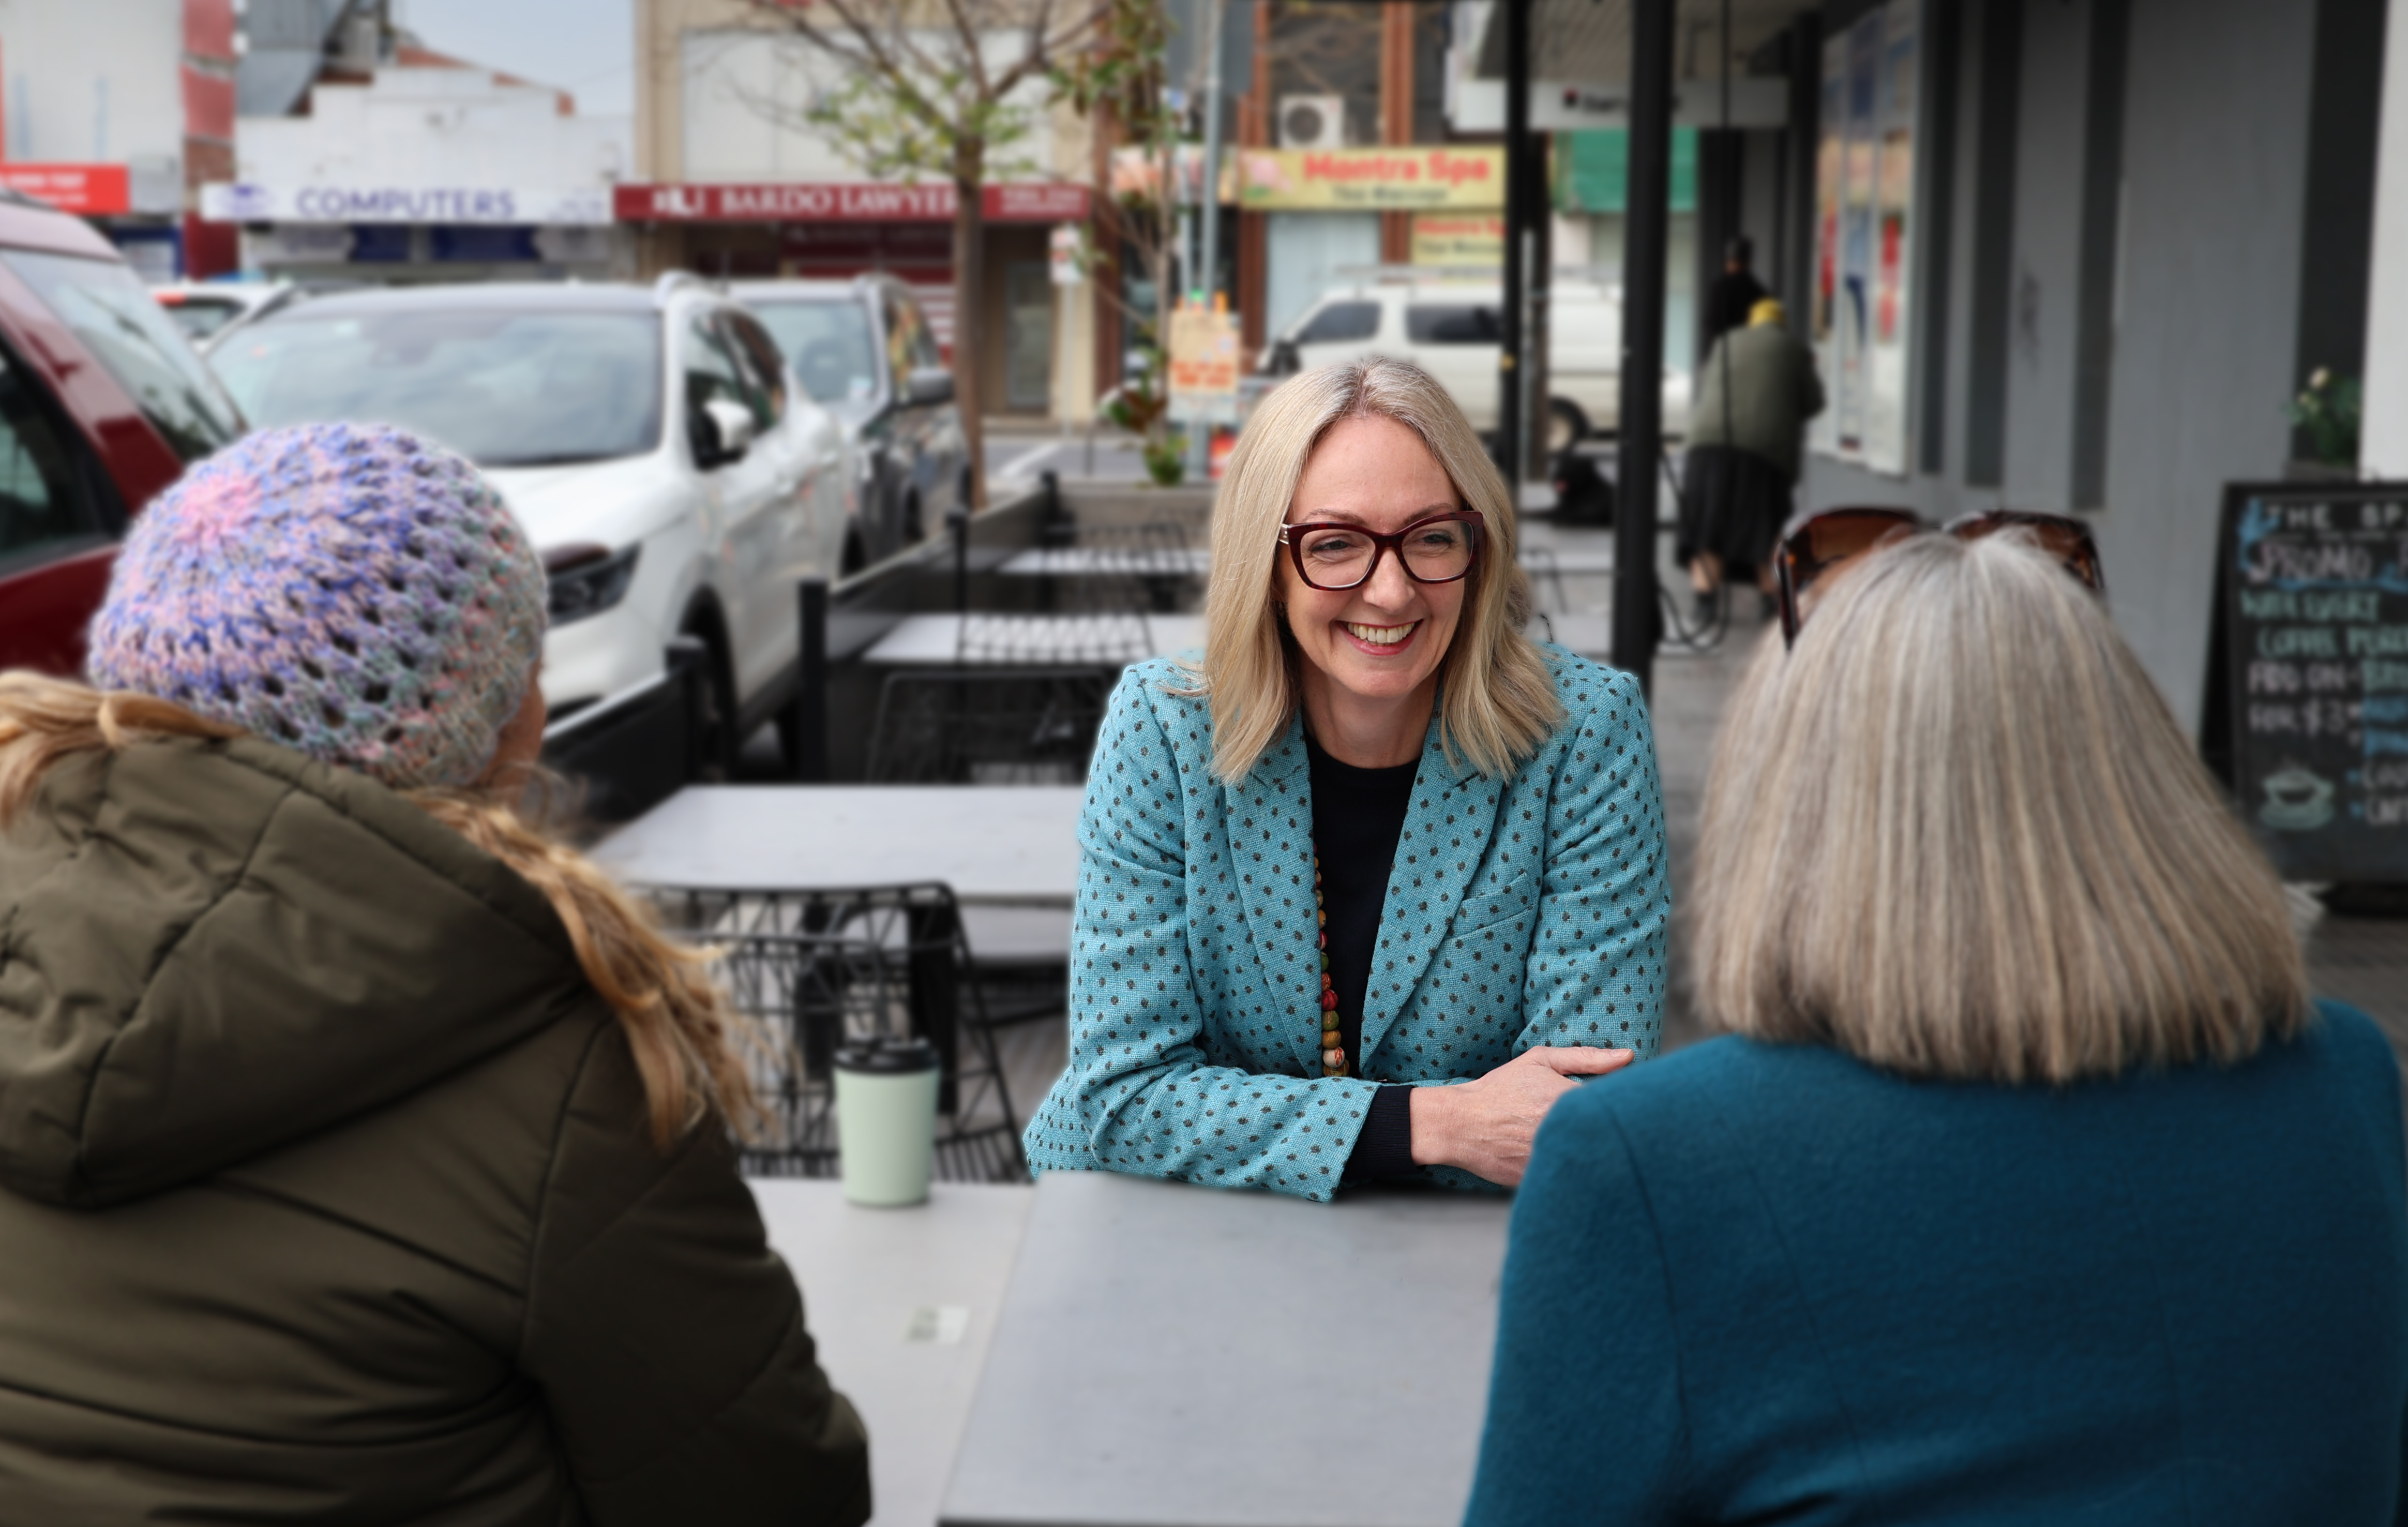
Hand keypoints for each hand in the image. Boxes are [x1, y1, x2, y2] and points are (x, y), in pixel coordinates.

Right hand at [1408, 1046, 1634, 1186]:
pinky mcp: (1542, 1179)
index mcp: (1569, 1099)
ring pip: (1593, 1157)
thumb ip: (1587, 1058)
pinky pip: (1571, 1176)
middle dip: (1609, 1129)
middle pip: (1609, 1133)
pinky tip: (1560, 1156)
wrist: (1462, 1124)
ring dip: (1591, 1150)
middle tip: (1594, 1124)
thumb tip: (1629, 1056)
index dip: (1620, 1106)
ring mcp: (1552, 1157)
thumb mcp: (1541, 1061)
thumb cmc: (1502, 1089)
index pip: (1618, 1105)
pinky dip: (1572, 1168)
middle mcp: (1562, 1130)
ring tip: (1570, 1139)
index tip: (1615, 1105)